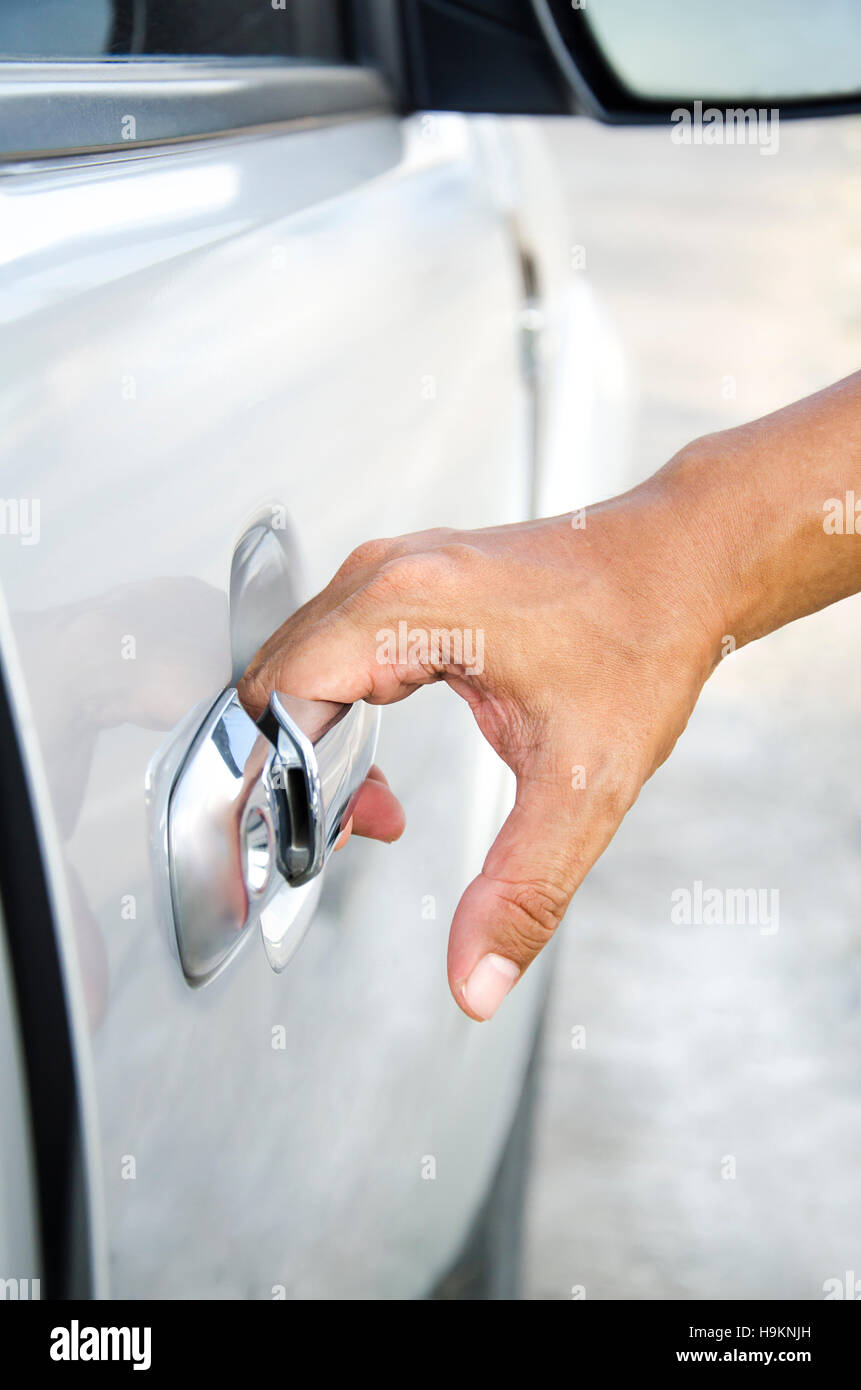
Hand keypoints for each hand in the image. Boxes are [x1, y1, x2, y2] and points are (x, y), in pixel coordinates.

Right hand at [238, 471, 724, 1019]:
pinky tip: (378, 756)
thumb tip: (474, 980)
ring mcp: (394, 569)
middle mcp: (386, 575)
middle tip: (357, 830)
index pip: (281, 699)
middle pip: (277, 683)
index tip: (310, 841)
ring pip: (299, 666)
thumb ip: (522, 892)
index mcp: (406, 609)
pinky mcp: (408, 579)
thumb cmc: (643, 641)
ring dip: (317, 744)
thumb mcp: (584, 787)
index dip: (279, 784)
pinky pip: (332, 647)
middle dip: (296, 773)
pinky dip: (336, 709)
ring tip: (375, 806)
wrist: (684, 564)